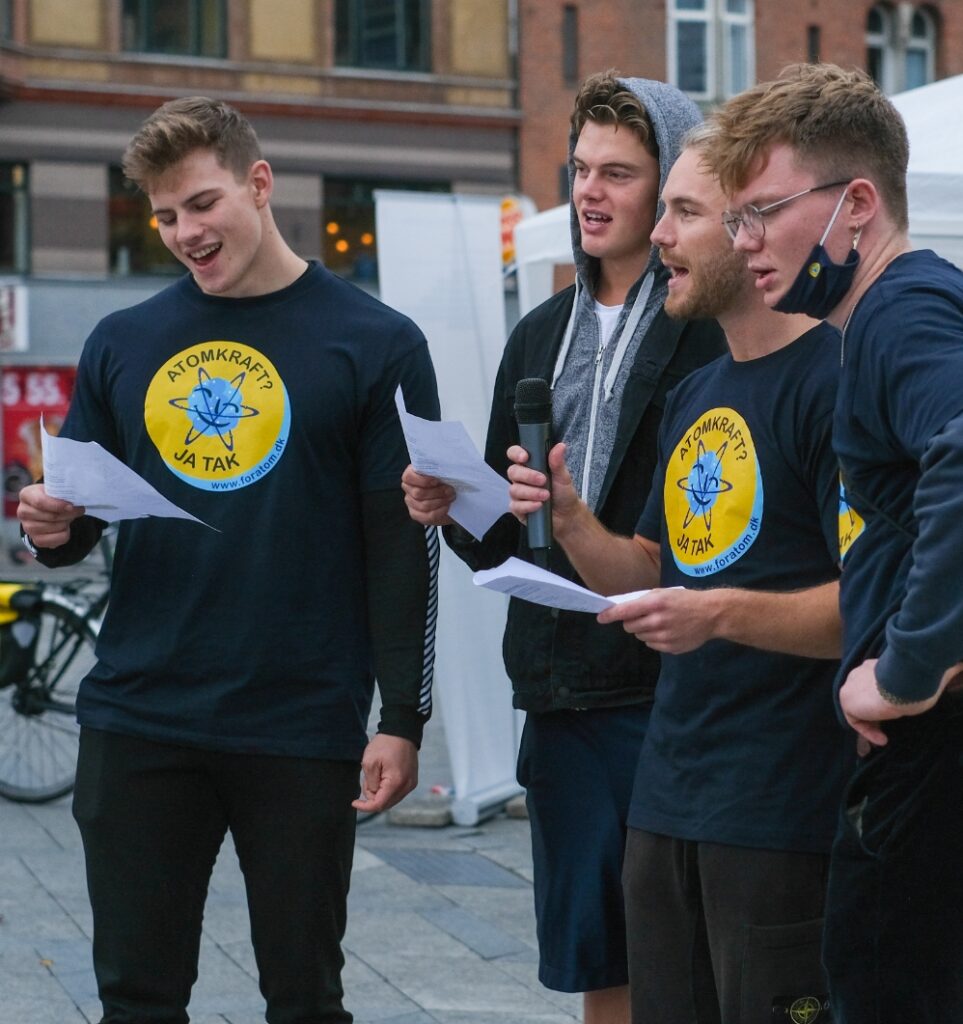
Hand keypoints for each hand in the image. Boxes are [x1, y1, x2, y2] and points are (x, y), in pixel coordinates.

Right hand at [17, 483, 84, 548]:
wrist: (49, 510)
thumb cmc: (52, 497)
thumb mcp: (55, 490)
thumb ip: (62, 493)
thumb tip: (76, 501)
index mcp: (26, 495)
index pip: (40, 502)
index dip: (58, 505)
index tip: (71, 506)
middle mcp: (23, 512)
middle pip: (51, 516)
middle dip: (68, 514)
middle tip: (77, 510)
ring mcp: (28, 527)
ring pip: (55, 527)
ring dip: (67, 522)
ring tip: (68, 517)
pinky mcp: (36, 540)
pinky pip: (57, 539)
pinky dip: (65, 534)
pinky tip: (64, 527)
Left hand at [352, 733, 418, 812]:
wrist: (402, 730)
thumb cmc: (385, 744)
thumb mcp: (369, 762)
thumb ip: (370, 784)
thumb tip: (373, 796)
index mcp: (396, 783)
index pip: (379, 805)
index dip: (364, 807)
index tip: (354, 802)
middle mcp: (407, 786)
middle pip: (385, 804)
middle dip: (372, 796)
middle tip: (367, 778)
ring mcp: (411, 783)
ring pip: (391, 799)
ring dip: (380, 792)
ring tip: (376, 774)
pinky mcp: (412, 780)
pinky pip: (397, 792)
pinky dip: (387, 789)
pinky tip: (383, 775)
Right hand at [401, 465, 453, 526]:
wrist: (449, 496)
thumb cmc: (444, 481)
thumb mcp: (442, 473)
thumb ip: (439, 471)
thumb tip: (445, 471)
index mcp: (411, 475)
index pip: (408, 477)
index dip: (422, 480)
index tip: (437, 481)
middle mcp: (408, 488)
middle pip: (418, 493)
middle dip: (437, 492)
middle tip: (450, 490)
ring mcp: (410, 502)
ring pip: (423, 505)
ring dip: (440, 501)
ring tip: (450, 497)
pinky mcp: (416, 514)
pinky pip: (427, 516)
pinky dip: (439, 512)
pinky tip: (446, 507)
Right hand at [506, 442, 580, 535]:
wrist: (566, 515)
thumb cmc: (563, 493)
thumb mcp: (563, 477)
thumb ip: (558, 462)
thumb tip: (560, 446)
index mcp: (529, 466)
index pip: (514, 454)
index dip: (516, 453)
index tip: (525, 457)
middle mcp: (521, 479)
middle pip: (512, 472)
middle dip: (528, 476)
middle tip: (543, 480)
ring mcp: (518, 494)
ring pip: (514, 490)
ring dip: (531, 492)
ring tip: (546, 496)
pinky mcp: (518, 508)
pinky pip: (515, 506)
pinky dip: (528, 505)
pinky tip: (539, 505)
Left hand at [598, 587, 721, 653]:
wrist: (711, 614)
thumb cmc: (685, 600)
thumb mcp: (664, 593)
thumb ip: (643, 600)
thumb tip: (622, 609)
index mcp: (655, 603)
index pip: (625, 611)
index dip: (610, 615)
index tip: (600, 618)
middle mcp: (658, 621)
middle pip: (629, 627)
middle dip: (631, 622)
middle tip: (641, 617)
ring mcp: (664, 636)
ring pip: (640, 636)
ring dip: (643, 630)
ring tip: (658, 623)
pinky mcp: (670, 648)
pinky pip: (651, 645)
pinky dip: (653, 639)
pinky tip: (666, 631)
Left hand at [839, 657, 945, 748]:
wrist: (904, 682)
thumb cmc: (915, 683)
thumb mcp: (913, 685)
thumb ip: (906, 689)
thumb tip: (918, 695)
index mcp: (874, 666)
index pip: (872, 685)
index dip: (881, 702)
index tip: (896, 713)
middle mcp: (860, 673)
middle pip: (863, 697)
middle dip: (874, 714)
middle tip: (887, 728)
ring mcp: (850, 685)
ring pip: (859, 709)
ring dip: (872, 725)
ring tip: (885, 738)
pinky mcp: (846, 699)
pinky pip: (855, 719)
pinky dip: (867, 731)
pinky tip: (882, 739)